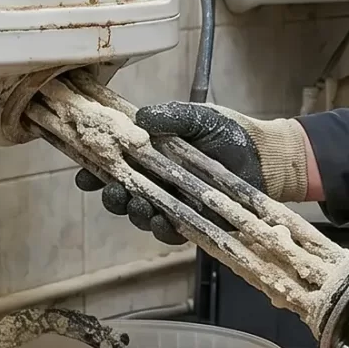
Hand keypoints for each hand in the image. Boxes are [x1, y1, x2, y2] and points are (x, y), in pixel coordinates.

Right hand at [73, 102, 313, 241]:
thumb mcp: (197, 118)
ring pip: (142, 215)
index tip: (83, 174)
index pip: (115, 166)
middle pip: (123, 195)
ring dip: (134, 212)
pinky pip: (171, 231)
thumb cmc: (228, 133)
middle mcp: (158, 182)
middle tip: (112, 191)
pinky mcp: (195, 222)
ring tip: (135, 204)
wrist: (265, 155)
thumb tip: (140, 118)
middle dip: (112, 196)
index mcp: (151, 157)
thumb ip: (170, 116)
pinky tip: (159, 220)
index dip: (95, 172)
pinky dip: (162, 227)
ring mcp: (175, 203)